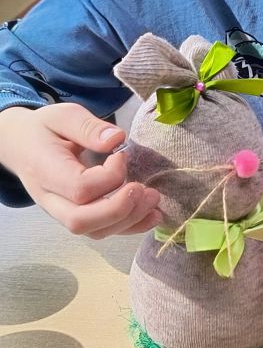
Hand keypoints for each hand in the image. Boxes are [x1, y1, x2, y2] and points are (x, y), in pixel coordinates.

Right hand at [0, 104, 161, 237]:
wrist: (23, 147)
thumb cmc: (45, 130)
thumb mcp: (63, 116)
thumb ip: (88, 127)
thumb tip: (117, 139)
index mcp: (45, 170)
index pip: (79, 188)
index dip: (109, 177)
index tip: (122, 155)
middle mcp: (50, 199)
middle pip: (81, 221)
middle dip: (119, 210)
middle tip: (144, 190)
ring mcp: (62, 212)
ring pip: (94, 231)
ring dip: (129, 220)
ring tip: (153, 198)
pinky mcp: (77, 216)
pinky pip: (101, 232)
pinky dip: (130, 227)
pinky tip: (151, 216)